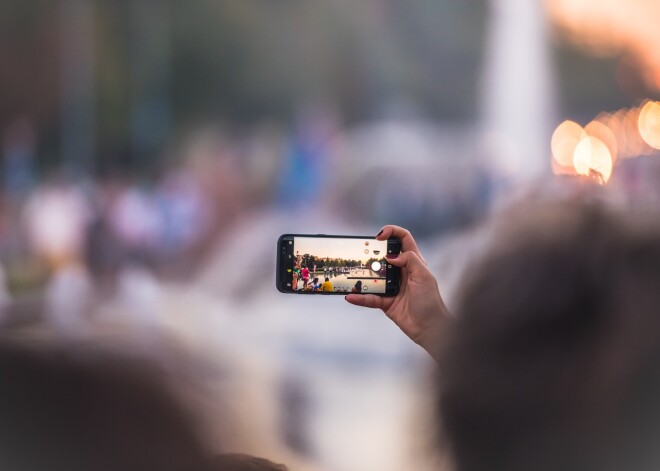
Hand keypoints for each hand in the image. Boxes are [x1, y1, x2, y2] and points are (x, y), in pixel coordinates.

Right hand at [345, 225, 449, 359]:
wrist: (429, 328)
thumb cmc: (431, 301)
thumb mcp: (424, 276)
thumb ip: (410, 260)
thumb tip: (392, 256)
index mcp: (413, 262)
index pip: (403, 239)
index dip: (392, 232)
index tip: (379, 236)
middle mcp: (401, 271)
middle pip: (384, 255)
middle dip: (372, 252)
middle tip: (363, 253)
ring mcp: (392, 286)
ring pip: (373, 276)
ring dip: (362, 275)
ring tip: (352, 273)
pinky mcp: (385, 301)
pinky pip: (369, 298)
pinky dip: (360, 298)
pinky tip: (351, 297)